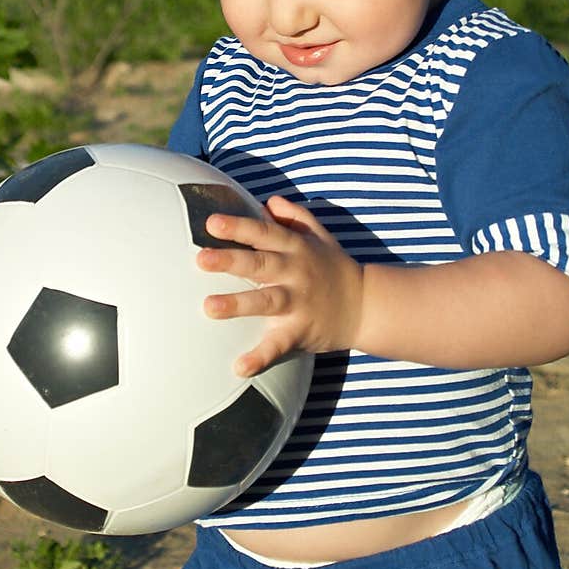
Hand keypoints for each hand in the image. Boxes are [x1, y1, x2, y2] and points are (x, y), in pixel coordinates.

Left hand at [196, 194, 363, 376]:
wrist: (367, 306)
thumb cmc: (335, 268)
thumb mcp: (320, 236)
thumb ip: (296, 217)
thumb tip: (270, 201)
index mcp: (296, 249)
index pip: (264, 233)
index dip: (239, 226)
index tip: (212, 222)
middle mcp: (296, 273)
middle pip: (261, 264)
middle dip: (231, 260)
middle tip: (201, 258)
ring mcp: (298, 304)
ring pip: (266, 302)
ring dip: (238, 304)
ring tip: (208, 307)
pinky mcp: (300, 332)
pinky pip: (278, 345)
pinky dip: (259, 357)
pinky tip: (238, 367)